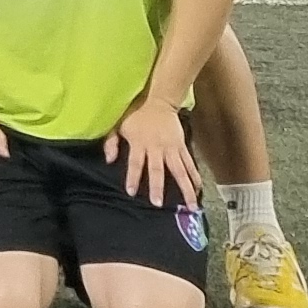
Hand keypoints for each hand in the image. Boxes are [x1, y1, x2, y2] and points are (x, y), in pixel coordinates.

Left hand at [110, 93, 201, 207]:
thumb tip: (109, 161)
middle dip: (157, 187)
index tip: (132, 192)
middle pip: (157, 169)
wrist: (159, 101)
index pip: (135, 163)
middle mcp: (156, 147)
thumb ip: (111, 142)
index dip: (133, 177)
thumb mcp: (118, 124)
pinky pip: (189, 164)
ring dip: (185, 188)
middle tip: (158, 203)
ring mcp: (171, 148)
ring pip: (179, 170)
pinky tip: (198, 190)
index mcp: (139, 143)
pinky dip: (195, 177)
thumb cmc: (135, 114)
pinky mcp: (182, 147)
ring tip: (190, 206)